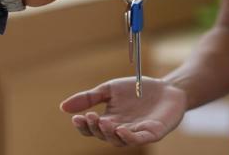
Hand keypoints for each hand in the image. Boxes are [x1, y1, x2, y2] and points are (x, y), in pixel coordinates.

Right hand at [60, 77, 186, 146]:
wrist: (166, 87)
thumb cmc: (137, 90)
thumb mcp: (109, 90)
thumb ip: (88, 98)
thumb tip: (62, 107)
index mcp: (108, 121)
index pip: (91, 129)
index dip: (83, 126)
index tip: (76, 117)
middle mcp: (120, 130)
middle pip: (103, 136)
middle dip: (95, 128)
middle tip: (91, 116)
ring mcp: (136, 133)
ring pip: (119, 141)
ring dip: (110, 134)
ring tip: (104, 122)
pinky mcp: (152, 133)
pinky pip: (139, 140)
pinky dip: (129, 137)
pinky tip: (121, 129)